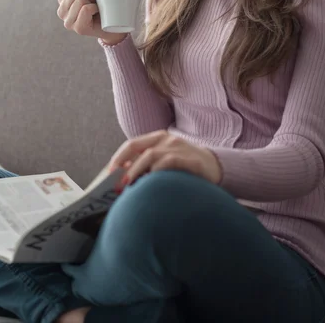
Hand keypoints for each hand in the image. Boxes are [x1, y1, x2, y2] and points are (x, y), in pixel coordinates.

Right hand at [57, 0, 127, 45]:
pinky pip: (85, 9)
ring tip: (96, 8)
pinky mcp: (78, 28)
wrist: (115, 25)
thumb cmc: (102, 4)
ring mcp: (68, 21)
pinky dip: (94, 8)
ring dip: (93, 1)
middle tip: (95, 0)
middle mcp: (61, 10)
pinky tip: (96, 13)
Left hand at [108, 131, 222, 188]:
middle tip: (116, 184)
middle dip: (124, 167)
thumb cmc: (185, 167)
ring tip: (130, 186)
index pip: (132, 144)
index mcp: (159, 138)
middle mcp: (168, 139)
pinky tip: (152, 183)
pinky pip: (169, 162)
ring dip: (137, 171)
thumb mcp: (164, 162)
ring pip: (151, 155)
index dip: (118, 159)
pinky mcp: (191, 160)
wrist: (216, 167)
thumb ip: (146, 165)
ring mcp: (180, 147)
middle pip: (138, 148)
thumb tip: (122, 178)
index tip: (108, 175)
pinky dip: (157, 172)